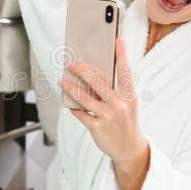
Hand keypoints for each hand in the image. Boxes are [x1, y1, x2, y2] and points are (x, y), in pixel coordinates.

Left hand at [58, 39, 149, 189]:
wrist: (129, 149)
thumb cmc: (125, 122)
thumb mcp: (127, 105)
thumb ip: (114, 91)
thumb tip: (92, 75)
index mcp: (129, 97)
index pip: (125, 72)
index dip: (122, 55)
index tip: (118, 40)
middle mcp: (119, 105)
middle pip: (99, 82)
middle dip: (83, 71)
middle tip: (71, 63)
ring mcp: (108, 117)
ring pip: (85, 98)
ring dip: (70, 88)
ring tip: (61, 81)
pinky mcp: (97, 128)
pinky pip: (80, 114)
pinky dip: (73, 107)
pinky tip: (68, 103)